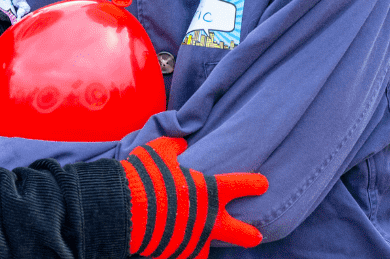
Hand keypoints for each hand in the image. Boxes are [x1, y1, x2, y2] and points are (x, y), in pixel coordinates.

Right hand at [120, 136, 266, 258]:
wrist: (126, 207)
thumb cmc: (145, 176)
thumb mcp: (158, 151)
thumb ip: (172, 147)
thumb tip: (181, 143)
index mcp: (207, 191)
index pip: (239, 185)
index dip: (253, 184)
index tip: (263, 184)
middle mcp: (206, 219)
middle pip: (238, 232)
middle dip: (249, 234)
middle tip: (257, 236)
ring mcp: (192, 240)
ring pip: (207, 250)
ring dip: (204, 246)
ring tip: (201, 245)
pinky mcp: (175, 254)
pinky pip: (180, 254)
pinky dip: (177, 250)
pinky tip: (172, 247)